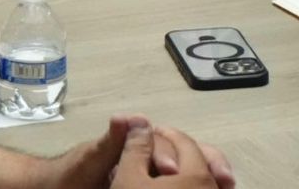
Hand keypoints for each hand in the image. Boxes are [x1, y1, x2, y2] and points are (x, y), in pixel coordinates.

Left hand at [41, 116, 232, 188]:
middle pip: (187, 153)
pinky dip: (200, 185)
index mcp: (137, 143)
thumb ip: (109, 142)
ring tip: (228, 185)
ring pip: (191, 169)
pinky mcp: (154, 184)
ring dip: (209, 175)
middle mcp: (150, 153)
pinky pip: (182, 183)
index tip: (173, 171)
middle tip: (225, 178)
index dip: (171, 156)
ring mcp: (154, 171)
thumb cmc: (70, 176)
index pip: (163, 145)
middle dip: (207, 162)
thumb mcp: (88, 160)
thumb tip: (127, 117)